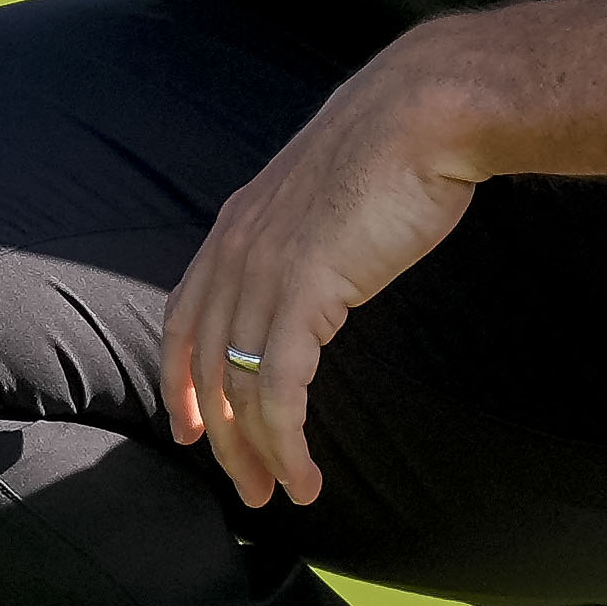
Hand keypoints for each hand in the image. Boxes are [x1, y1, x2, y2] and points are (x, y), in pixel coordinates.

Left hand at [163, 50, 491, 509]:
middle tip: (247, 488)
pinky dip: (286, 444)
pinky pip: (279, 392)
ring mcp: (262, 273)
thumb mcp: (330, 196)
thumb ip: (309, 236)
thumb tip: (325, 265)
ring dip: (257, 454)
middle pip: (207, 366)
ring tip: (281, 493)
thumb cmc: (398, 149)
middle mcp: (235, 252)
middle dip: (221, 437)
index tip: (191, 427)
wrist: (425, 112)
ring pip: (238, 389)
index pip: (184, 318)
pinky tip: (305, 476)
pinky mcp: (302, 295)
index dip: (181, 380)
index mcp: (236, 227)